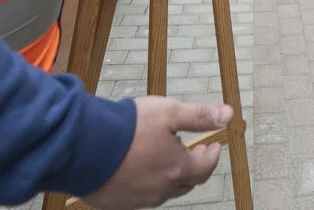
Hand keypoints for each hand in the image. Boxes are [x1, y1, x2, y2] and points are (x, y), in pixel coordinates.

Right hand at [83, 97, 230, 208]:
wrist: (84, 146)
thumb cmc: (128, 127)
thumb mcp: (169, 113)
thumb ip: (200, 115)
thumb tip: (229, 114)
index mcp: (177, 169)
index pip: (205, 168)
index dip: (212, 156)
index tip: (213, 145)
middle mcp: (161, 190)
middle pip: (186, 183)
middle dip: (194, 167)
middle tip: (195, 152)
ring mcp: (139, 200)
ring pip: (163, 192)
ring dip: (171, 177)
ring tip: (167, 160)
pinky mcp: (117, 203)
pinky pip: (139, 197)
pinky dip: (146, 185)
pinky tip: (140, 172)